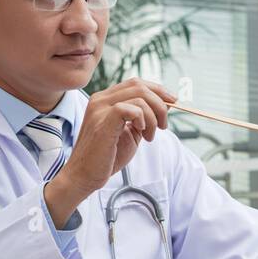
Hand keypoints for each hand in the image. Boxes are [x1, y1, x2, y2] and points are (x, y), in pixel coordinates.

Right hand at [43, 77, 175, 227]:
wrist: (85, 175)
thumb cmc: (106, 156)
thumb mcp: (130, 132)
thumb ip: (143, 117)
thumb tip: (166, 104)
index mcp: (106, 99)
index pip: (136, 83)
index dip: (158, 90)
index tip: (172, 102)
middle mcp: (101, 99)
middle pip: (140, 86)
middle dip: (160, 104)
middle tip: (163, 125)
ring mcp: (100, 109)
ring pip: (139, 97)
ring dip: (153, 117)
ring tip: (149, 136)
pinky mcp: (102, 121)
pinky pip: (130, 109)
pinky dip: (142, 119)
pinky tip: (140, 133)